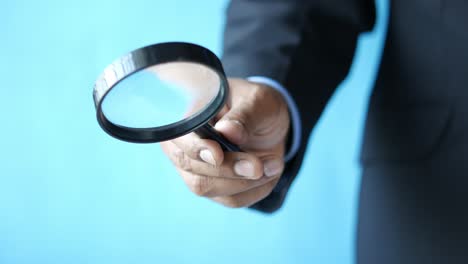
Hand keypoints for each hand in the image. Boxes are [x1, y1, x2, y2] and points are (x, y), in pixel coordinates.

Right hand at [161, 78, 289, 207]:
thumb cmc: (256, 104)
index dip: (197, 150)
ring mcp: (198, 172)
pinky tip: (270, 173)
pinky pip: (231, 199)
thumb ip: (244, 115)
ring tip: (272, 164)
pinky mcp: (216, 188)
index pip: (179, 141)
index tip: (218, 155)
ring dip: (245, 182)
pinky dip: (255, 190)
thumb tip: (227, 131)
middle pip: (194, 173)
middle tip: (259, 166)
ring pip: (211, 189)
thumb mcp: (258, 100)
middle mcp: (186, 150)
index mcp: (190, 121)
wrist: (267, 121)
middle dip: (229, 171)